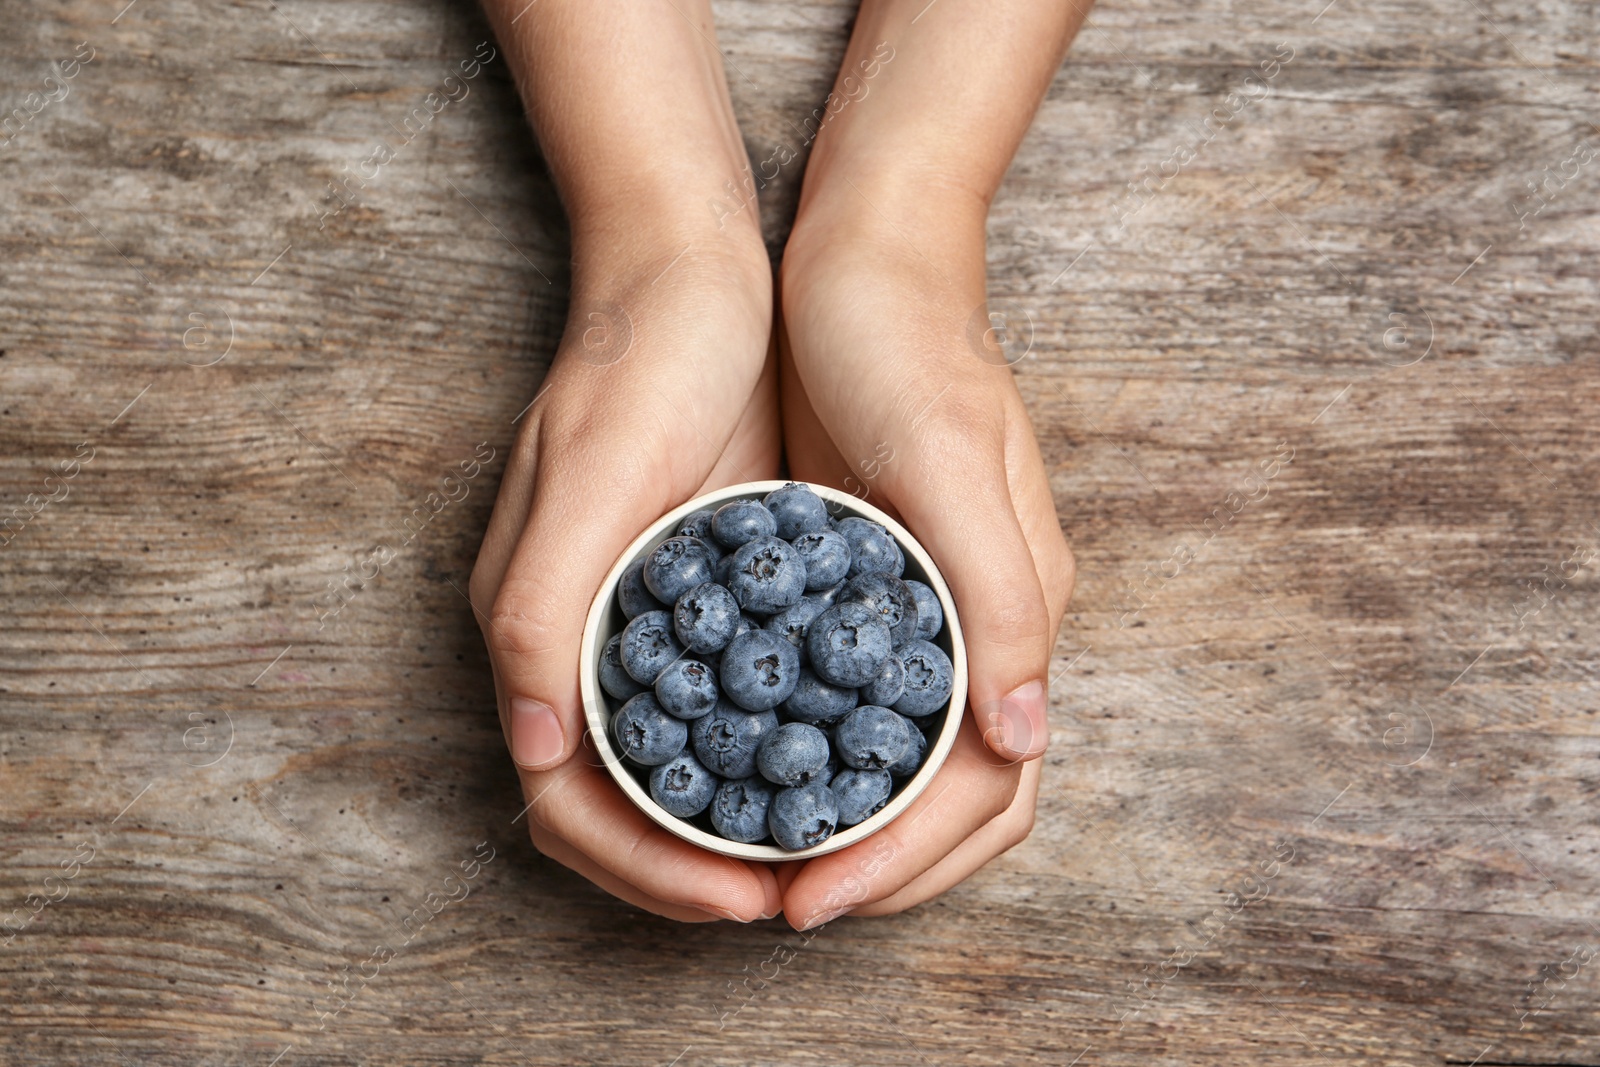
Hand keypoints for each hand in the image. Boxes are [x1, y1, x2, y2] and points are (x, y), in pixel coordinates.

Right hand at [469, 236, 784, 922]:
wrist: (694, 273)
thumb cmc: (636, 363)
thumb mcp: (589, 478)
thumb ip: (545, 612)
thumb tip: (534, 750)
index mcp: (539, 627)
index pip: (573, 803)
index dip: (651, 870)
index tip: (747, 900)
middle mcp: (586, 638)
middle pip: (624, 805)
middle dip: (699, 869)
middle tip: (798, 895)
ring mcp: (646, 617)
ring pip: (681, 765)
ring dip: (738, 822)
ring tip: (823, 850)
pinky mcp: (703, 588)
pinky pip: (730, 700)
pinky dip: (771, 751)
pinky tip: (839, 758)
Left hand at [772, 198, 1074, 928]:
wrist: (866, 257)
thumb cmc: (907, 342)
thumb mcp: (949, 458)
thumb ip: (998, 595)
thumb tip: (1022, 738)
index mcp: (1015, 607)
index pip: (989, 787)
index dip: (909, 860)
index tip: (813, 896)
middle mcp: (979, 624)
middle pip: (953, 797)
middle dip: (877, 866)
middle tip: (776, 902)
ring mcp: (924, 608)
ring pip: (900, 761)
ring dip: (843, 825)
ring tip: (755, 858)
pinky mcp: (867, 582)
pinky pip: (847, 699)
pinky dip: (805, 754)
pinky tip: (739, 764)